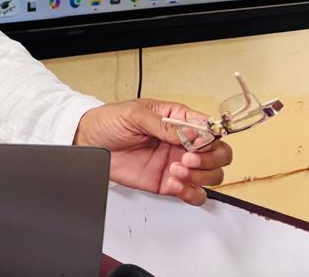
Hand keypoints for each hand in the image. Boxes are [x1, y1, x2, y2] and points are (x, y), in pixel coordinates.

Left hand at [74, 99, 232, 205]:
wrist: (89, 141)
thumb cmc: (109, 121)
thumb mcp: (134, 114)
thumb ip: (163, 126)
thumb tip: (191, 134)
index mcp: (177, 120)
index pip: (210, 129)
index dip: (211, 138)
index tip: (197, 144)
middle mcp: (182, 143)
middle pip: (219, 155)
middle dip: (209, 160)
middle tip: (186, 160)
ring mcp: (177, 163)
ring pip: (211, 176)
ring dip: (199, 177)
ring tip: (174, 171)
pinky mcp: (168, 182)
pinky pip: (193, 193)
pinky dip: (190, 193)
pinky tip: (173, 184)